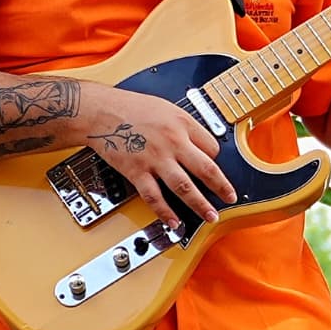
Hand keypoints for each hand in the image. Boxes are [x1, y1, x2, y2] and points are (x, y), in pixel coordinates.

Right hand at [58, 81, 235, 230]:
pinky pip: (154, 197)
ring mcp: (155, 159)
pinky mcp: (137, 171)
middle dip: (221, 187)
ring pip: (184, 187)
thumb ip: (183, 126)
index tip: (215, 169)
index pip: (211, 147)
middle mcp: (172, 142)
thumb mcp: (165, 108)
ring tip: (210, 216)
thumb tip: (198, 143)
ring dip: (199, 205)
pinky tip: (174, 222)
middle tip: (229, 198)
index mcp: (181, 124)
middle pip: (206, 169)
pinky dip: (165, 212)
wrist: (100, 112)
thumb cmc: (129, 107)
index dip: (217, 160)